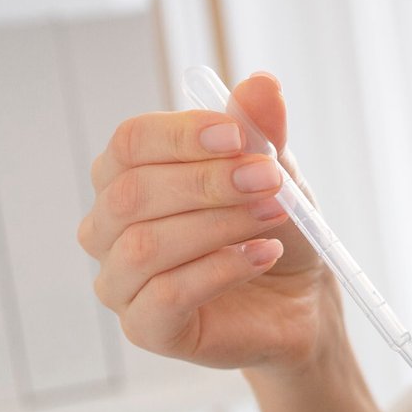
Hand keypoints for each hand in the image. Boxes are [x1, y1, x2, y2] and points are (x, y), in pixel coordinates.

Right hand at [77, 73, 337, 370]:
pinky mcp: (146, 328)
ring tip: (275, 216)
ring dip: (218, 224)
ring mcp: (120, 282)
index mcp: (128, 177)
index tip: (241, 136)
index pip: (130, 143)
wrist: (301, 301)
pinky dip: (221, 269)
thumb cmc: (274, 227)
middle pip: (133, 193)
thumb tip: (262, 83)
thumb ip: (262, 131)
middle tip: (271, 180)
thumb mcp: (276, 172)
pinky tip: (263, 254)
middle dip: (209, 182)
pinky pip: (166, 294)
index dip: (183, 135)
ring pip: (144, 245)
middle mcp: (109, 228)